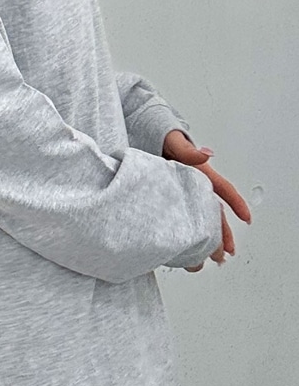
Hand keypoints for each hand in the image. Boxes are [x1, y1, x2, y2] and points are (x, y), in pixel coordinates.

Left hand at [162, 130, 251, 271]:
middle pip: (211, 210)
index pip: (221, 189)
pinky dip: (185, 231)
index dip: (235, 203)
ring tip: (210, 256)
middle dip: (221, 232)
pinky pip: (179, 215)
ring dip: (206, 236)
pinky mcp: (164, 195)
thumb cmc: (158, 133)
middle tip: (225, 252)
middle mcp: (190, 183)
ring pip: (198, 216)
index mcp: (197, 171)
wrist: (138, 129)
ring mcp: (178, 190)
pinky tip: (185, 245)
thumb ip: (187, 150)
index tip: (246, 218)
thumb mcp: (173, 141)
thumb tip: (205, 154)